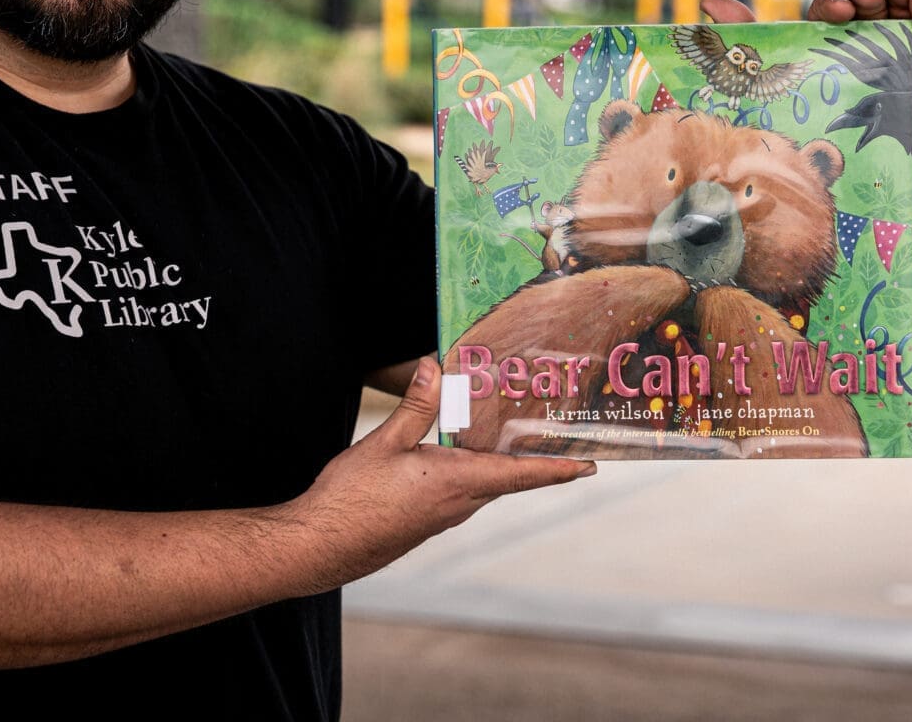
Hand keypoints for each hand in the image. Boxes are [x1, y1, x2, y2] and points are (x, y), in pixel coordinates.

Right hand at [285, 358, 590, 588]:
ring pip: (484, 484)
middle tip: (555, 433)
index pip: (522, 474)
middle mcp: (459, 504)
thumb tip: (433, 365)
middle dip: (534, 457)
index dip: (559, 468)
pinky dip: (475, 472)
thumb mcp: (384, 443)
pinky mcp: (426, 522)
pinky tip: (461, 454)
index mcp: (457, 482)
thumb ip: (415, 405)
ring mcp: (443, 517)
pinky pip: (463, 493)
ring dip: (502, 463)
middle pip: (509, 477)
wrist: (319, 546)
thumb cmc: (351, 499)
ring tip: (512, 434)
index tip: (591, 465)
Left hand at [702, 0, 911, 149]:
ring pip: (902, 15)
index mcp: (828, 41)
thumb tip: (708, 1)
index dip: (834, 3)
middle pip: (871, 5)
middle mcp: (863, 44)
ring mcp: (895, 60)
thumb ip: (747, 38)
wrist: (831, 187)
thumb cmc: (798, 130)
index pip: (833, 10)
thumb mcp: (769, 82)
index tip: (834, 9)